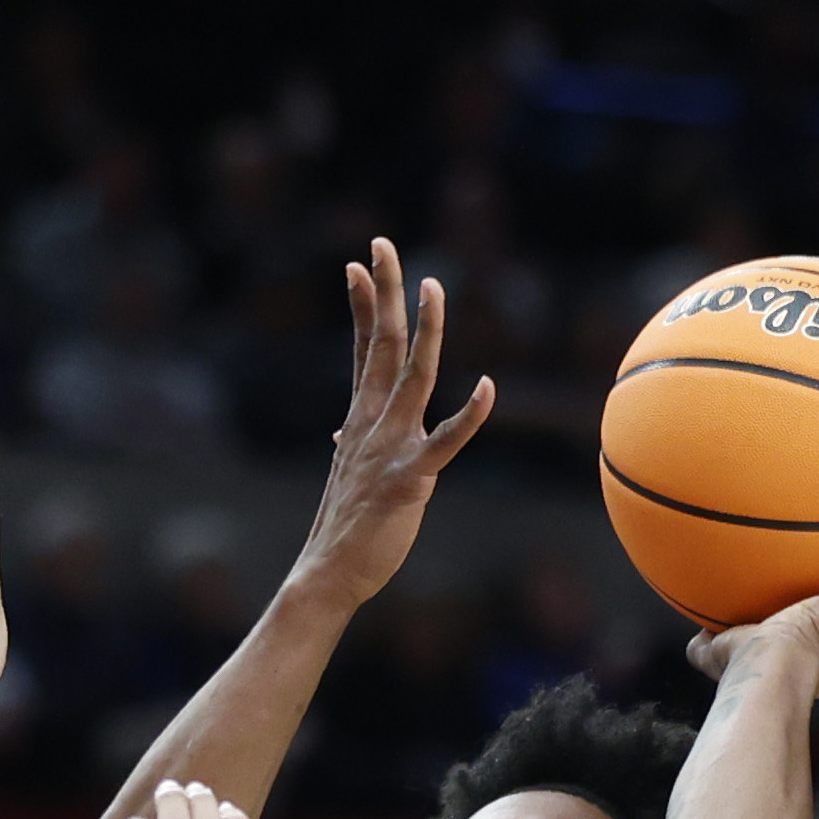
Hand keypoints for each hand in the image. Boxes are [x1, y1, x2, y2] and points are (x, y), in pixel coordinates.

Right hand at [285, 239, 496, 607]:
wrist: (329, 575)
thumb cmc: (345, 528)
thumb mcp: (347, 474)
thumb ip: (351, 442)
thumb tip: (341, 428)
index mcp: (360, 420)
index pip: (363, 349)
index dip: (363, 305)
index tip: (358, 264)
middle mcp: (371, 423)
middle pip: (382, 344)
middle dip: (385, 292)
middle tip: (382, 244)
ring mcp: (389, 447)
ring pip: (412, 376)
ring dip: (425, 329)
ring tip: (433, 285)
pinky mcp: (409, 478)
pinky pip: (444, 441)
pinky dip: (469, 415)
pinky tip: (489, 387)